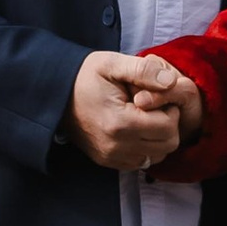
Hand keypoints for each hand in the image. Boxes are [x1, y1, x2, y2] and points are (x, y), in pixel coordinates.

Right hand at [66, 52, 200, 170]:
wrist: (55, 92)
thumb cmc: (85, 75)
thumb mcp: (113, 64)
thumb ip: (144, 71)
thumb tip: (171, 81)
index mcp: (119, 122)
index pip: (168, 126)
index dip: (170, 109)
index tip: (159, 96)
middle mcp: (115, 146)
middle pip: (166, 145)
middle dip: (168, 124)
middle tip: (155, 106)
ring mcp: (110, 156)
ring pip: (156, 156)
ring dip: (158, 137)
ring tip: (145, 117)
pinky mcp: (107, 161)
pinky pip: (140, 162)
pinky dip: (145, 147)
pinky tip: (135, 128)